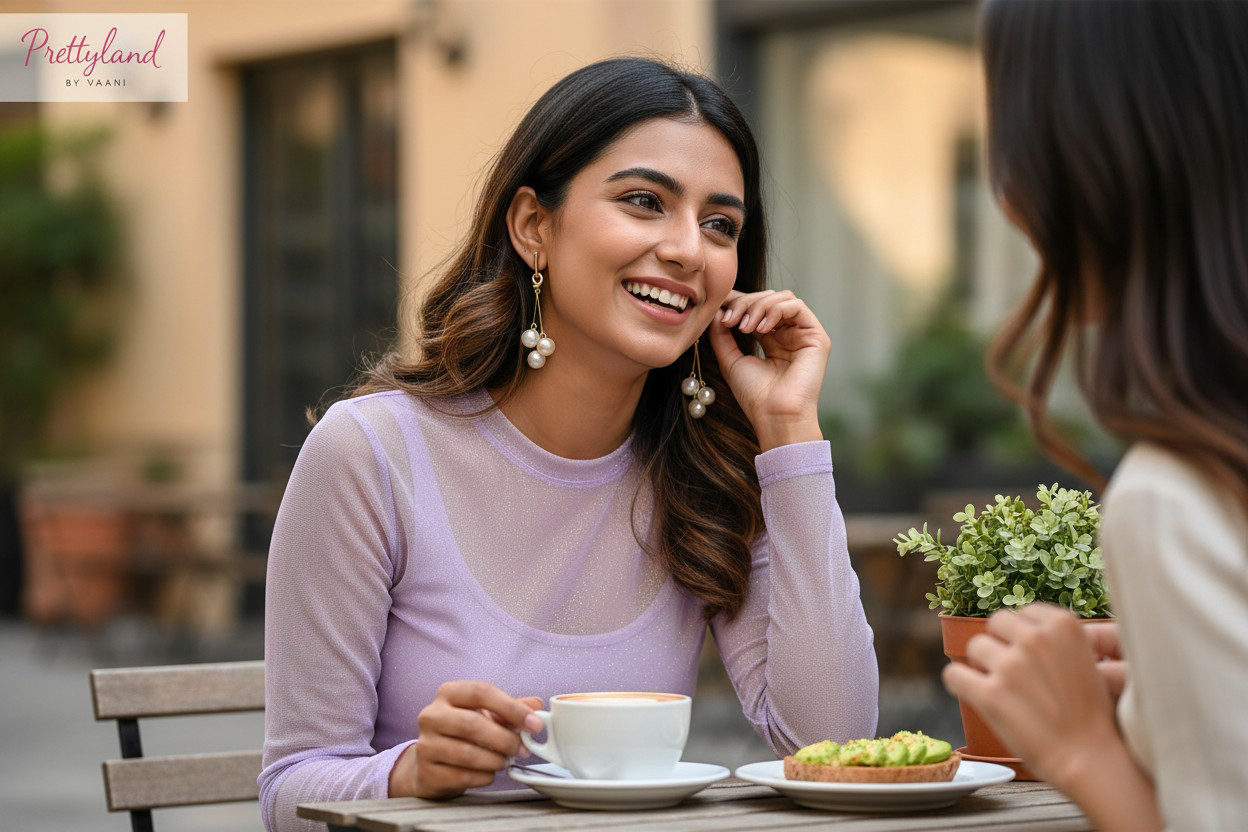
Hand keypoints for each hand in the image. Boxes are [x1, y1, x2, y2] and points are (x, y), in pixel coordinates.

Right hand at [389, 681, 542, 798]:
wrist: (432, 762)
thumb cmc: (463, 733)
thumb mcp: (487, 714)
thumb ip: (512, 708)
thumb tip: (536, 706)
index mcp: (449, 693)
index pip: (482, 692)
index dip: (511, 708)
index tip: (535, 723)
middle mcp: (432, 715)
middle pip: (472, 724)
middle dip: (504, 739)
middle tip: (522, 749)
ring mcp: (426, 744)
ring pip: (467, 754)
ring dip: (495, 760)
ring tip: (505, 761)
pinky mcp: (427, 771)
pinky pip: (462, 776)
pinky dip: (484, 777)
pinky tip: (489, 773)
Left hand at [708, 289, 829, 450]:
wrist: (776, 417)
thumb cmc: (756, 397)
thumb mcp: (731, 360)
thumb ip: (722, 335)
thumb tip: (716, 311)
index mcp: (772, 340)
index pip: (756, 308)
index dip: (737, 302)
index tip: (717, 306)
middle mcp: (789, 334)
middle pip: (768, 298)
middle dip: (744, 304)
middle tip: (729, 320)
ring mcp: (804, 334)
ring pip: (782, 298)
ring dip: (758, 306)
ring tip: (744, 327)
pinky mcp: (817, 336)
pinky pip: (797, 306)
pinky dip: (775, 310)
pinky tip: (760, 328)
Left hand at [941, 604, 1121, 787]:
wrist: (1092, 760)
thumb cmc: (1089, 714)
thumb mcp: (1085, 660)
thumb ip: (1052, 639)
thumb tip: (1016, 626)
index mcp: (1063, 624)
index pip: (1022, 612)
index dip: (1023, 636)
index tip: (1030, 656)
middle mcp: (1035, 638)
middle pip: (996, 623)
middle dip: (1001, 644)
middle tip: (1013, 672)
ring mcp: (1011, 665)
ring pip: (974, 646)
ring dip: (983, 665)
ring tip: (1002, 688)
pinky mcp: (989, 694)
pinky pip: (953, 674)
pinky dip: (959, 683)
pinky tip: (974, 694)